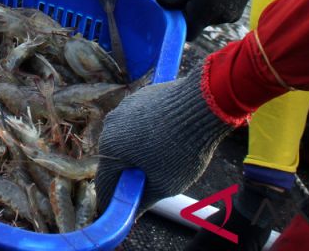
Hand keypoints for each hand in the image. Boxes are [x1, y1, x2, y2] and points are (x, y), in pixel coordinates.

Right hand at [95, 73, 239, 211]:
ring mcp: (125, 107)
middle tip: (152, 184)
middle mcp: (110, 125)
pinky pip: (138, 122)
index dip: (115, 202)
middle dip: (130, 174)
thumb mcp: (164, 184)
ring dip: (139, 152)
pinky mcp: (141, 96)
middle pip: (115, 159)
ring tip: (165, 158)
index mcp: (110, 149)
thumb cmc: (182, 148)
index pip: (104, 184)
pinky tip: (169, 137)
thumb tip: (131, 212)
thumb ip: (142, 200)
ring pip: (127, 139)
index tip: (125, 212)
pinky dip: (148, 133)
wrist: (203, 103)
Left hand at [153, 0, 280, 37]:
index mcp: (207, 9)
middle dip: (177, 1)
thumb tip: (159, 2)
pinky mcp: (234, 8)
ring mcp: (229, 14)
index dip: (174, 19)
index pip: (186, 30)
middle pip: (192, 20)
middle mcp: (219, 17)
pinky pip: (213, 9)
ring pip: (202, 13)